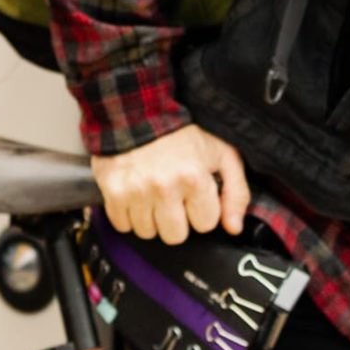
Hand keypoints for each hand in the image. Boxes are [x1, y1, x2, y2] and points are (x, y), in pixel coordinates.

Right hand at [91, 124, 248, 245]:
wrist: (137, 113)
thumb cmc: (183, 135)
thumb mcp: (222, 154)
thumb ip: (236, 192)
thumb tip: (234, 228)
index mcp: (193, 178)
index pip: (205, 224)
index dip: (202, 210)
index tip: (195, 194)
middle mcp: (163, 188)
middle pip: (175, 236)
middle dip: (177, 220)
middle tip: (173, 198)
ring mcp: (136, 192)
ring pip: (147, 232)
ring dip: (151, 218)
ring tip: (153, 194)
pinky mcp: (113, 192)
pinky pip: (122, 225)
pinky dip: (128, 215)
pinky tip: (135, 195)